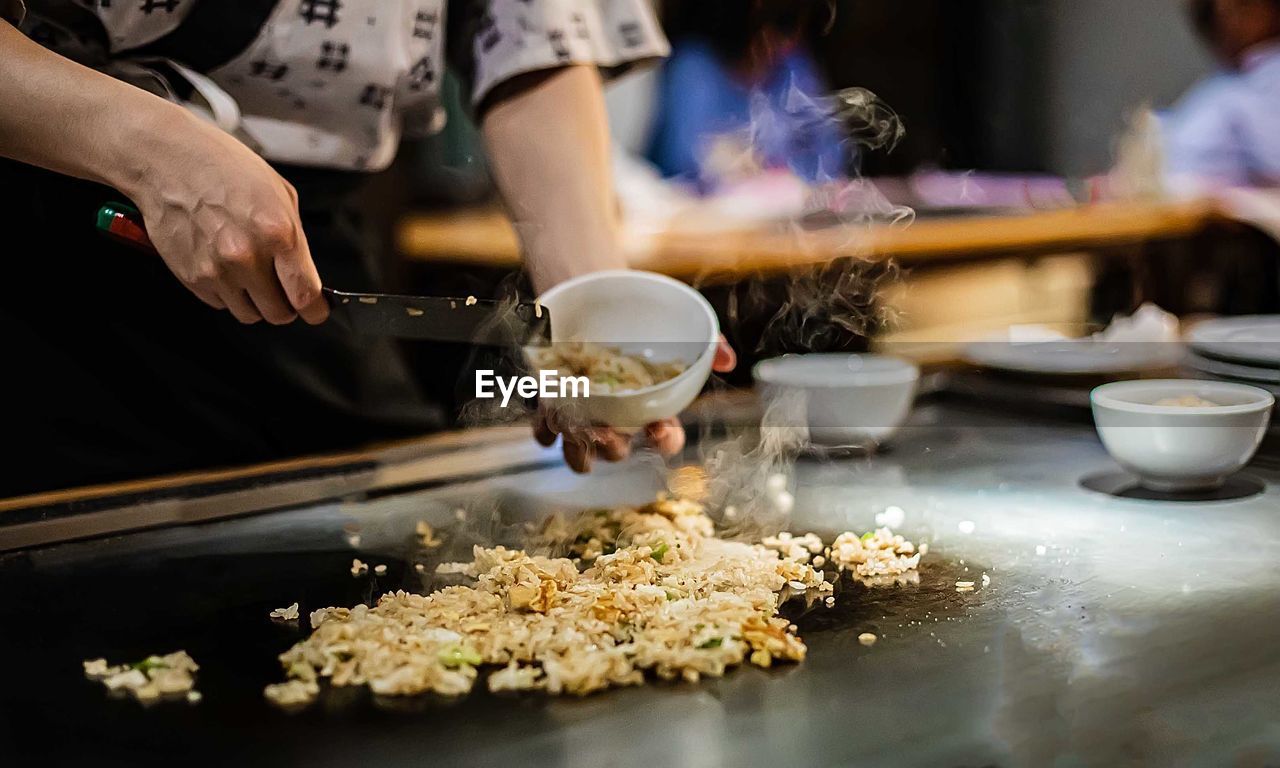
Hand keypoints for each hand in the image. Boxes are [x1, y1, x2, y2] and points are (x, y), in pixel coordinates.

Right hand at [119, 111, 327, 324]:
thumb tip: (303, 272)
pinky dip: (228, 293)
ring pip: (249, 315)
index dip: (315, 309)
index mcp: (278, 233)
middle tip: (281, 289)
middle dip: (286, 306)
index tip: (316, 310)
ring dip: (255, 302)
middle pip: (279, 314)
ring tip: (250, 275)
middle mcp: (247, 257)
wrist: (167, 161)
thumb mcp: (278, 192)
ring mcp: (217, 271)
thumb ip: (295, 236)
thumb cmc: (224, 167)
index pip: (305, 294)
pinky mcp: (191, 277)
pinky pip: (220, 303)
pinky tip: (224, 265)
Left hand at [533, 337, 736, 472]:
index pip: (664, 441)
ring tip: (575, 426)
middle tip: (607, 429)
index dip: (664, 442)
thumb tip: (727, 359)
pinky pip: (545, 432)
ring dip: (578, 451)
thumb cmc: (643, 319)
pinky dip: (545, 429)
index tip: (658, 425)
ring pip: (578, 455)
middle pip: (617, 453)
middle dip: (612, 448)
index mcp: (651, 410)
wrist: (595, 294)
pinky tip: (549, 410)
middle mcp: (618, 421)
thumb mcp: (681, 327)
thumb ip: (709, 344)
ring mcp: (583, 416)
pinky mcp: (551, 405)